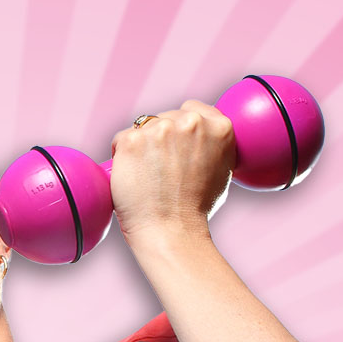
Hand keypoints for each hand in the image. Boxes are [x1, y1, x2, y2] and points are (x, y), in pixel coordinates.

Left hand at [109, 101, 234, 245]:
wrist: (171, 231)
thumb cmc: (195, 210)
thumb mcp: (221, 170)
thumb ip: (211, 146)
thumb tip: (199, 138)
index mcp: (219, 127)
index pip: (192, 109)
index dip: (180, 127)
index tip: (175, 144)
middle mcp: (191, 122)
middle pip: (166, 117)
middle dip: (160, 138)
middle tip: (159, 169)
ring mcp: (160, 129)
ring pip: (143, 127)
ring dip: (141, 146)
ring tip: (146, 175)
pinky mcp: (132, 140)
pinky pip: (121, 139)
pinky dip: (121, 155)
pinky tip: (130, 175)